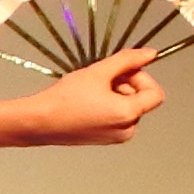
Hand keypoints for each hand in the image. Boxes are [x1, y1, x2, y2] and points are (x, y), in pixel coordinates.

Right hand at [21, 48, 163, 144]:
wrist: (38, 122)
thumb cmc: (64, 100)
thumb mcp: (98, 72)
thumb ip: (127, 60)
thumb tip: (149, 54)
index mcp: (128, 114)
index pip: (155, 93)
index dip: (142, 78)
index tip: (122, 72)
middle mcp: (126, 130)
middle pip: (140, 100)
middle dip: (125, 85)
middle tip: (101, 78)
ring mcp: (115, 137)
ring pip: (127, 108)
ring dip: (115, 94)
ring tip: (91, 90)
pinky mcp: (104, 139)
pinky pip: (116, 117)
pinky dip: (107, 106)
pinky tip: (87, 101)